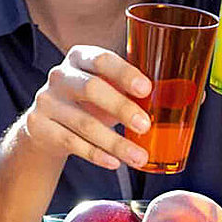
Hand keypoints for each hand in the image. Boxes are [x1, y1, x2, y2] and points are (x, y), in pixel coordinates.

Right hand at [17, 45, 152, 169]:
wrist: (46, 126)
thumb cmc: (87, 103)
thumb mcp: (107, 89)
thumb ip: (133, 90)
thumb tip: (182, 98)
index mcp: (80, 58)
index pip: (102, 60)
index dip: (124, 73)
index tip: (146, 89)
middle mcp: (60, 76)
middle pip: (91, 89)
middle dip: (121, 108)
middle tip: (145, 126)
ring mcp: (46, 101)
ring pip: (83, 123)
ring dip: (115, 142)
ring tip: (139, 157)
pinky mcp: (38, 127)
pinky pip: (71, 143)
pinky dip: (96, 154)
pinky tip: (115, 163)